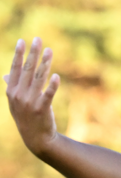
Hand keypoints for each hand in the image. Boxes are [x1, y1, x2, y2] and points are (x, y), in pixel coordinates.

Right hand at [4, 38, 60, 154]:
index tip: (22, 41)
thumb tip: (6, 74)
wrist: (35, 138)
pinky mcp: (42, 109)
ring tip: (50, 50)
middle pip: (27, 70)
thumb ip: (12, 86)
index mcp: (12, 91)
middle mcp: (19, 95)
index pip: (15, 69)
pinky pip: (48, 94)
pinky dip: (52, 85)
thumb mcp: (15, 102)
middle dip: (32, 53)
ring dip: (45, 63)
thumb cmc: (26, 117)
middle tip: (38, 39)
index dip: (18, 54)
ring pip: (39, 78)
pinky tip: (57, 76)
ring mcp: (30, 102)